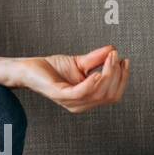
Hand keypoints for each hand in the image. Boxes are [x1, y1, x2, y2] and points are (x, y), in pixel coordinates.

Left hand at [12, 44, 128, 114]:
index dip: (123, 79)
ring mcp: (71, 102)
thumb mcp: (80, 62)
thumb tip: (114, 49)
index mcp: (88, 99)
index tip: (125, 60)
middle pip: (110, 95)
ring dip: (108, 75)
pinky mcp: (60, 95)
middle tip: (116, 57)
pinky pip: (82, 93)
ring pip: (100, 94)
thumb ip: (97, 58)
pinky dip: (92, 84)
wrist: (28, 68)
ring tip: (110, 59)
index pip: (114, 95)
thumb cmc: (52, 68)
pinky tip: (97, 73)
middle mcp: (81, 105)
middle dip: (118, 76)